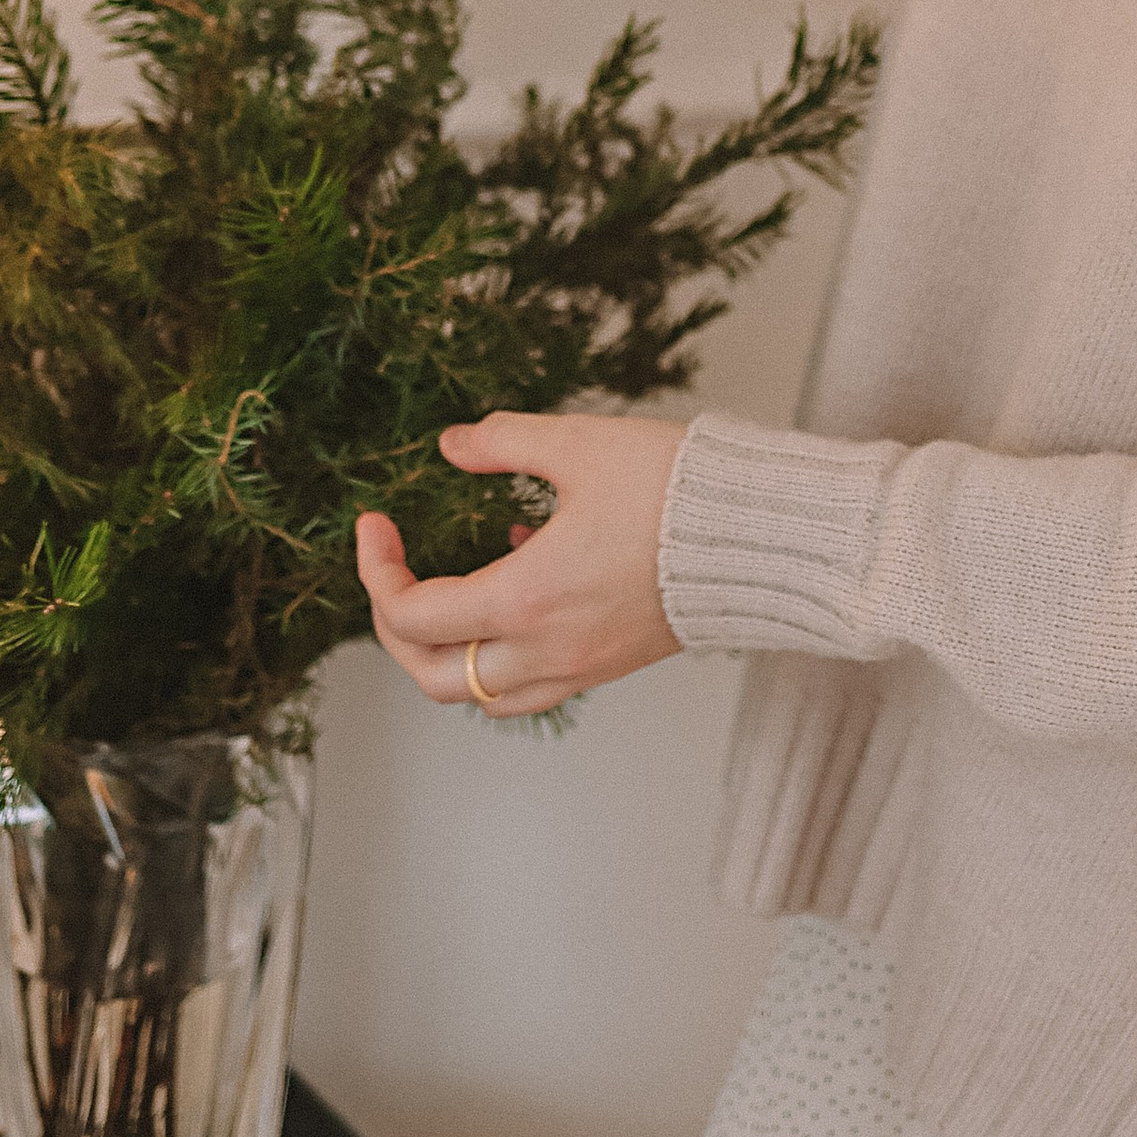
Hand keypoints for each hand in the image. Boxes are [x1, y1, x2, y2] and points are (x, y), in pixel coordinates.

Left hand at [354, 413, 687, 716]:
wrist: (760, 536)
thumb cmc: (676, 489)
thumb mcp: (579, 444)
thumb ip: (504, 441)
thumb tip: (452, 444)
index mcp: (525, 599)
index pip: (413, 615)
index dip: (376, 570)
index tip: (375, 525)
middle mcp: (545, 649)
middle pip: (433, 676)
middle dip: (394, 627)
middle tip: (392, 571)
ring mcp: (579, 667)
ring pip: (480, 695)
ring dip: (444, 655)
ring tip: (442, 594)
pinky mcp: (608, 665)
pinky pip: (530, 686)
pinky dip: (500, 655)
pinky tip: (518, 583)